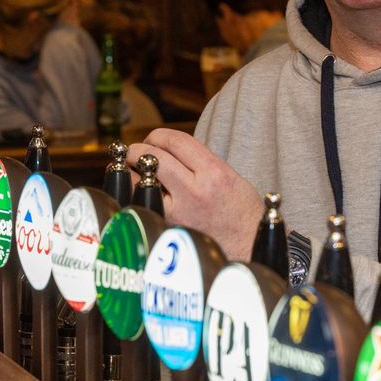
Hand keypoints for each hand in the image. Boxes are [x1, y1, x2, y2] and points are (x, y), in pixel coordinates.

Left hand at [127, 128, 264, 259]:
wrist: (249, 244)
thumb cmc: (241, 210)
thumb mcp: (229, 175)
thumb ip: (199, 160)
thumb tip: (166, 150)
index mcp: (213, 172)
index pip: (175, 141)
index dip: (158, 135)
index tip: (154, 138)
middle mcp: (194, 190)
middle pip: (153, 157)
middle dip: (138, 149)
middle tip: (136, 151)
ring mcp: (178, 211)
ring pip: (140, 180)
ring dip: (130, 171)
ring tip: (132, 170)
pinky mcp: (169, 227)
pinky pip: (145, 202)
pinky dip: (137, 193)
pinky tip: (138, 190)